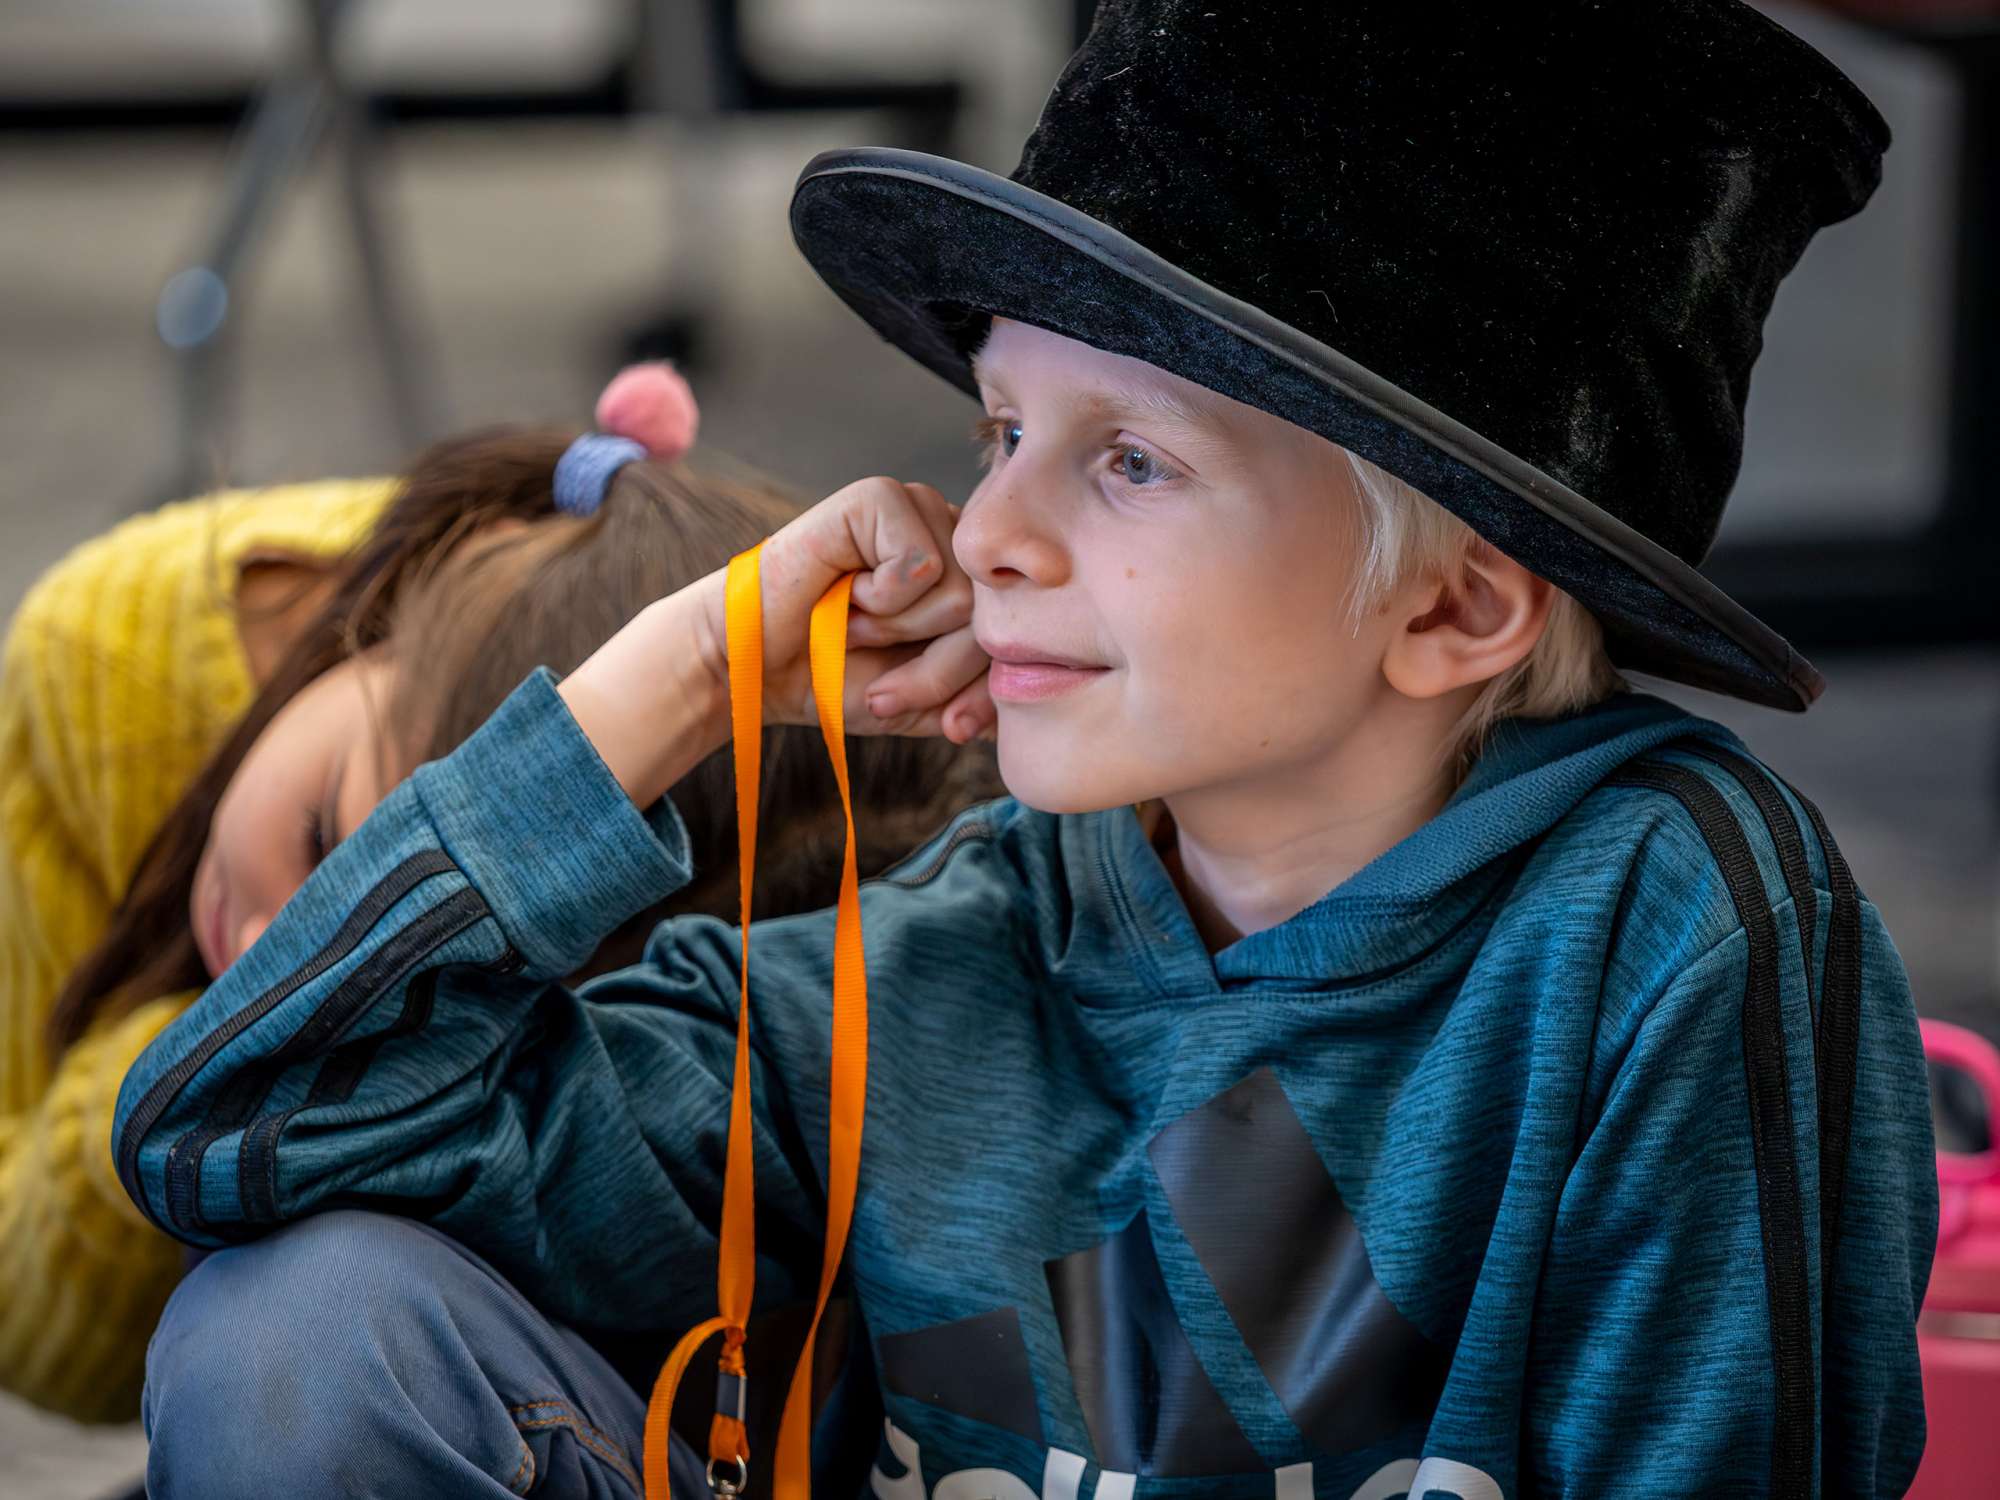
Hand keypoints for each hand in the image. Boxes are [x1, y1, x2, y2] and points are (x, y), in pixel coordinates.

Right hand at [710, 476, 994, 745]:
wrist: (758, 669)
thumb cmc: (838, 676)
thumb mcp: (927, 702)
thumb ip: (980, 697)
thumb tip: (1024, 691)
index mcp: (971, 577)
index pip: (1016, 635)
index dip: (980, 687)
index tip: (943, 719)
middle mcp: (953, 535)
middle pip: (993, 618)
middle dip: (936, 668)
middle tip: (877, 658)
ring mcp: (919, 509)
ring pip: (961, 594)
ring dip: (898, 629)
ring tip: (856, 618)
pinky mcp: (880, 497)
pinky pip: (920, 563)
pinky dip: (880, 598)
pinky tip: (846, 589)